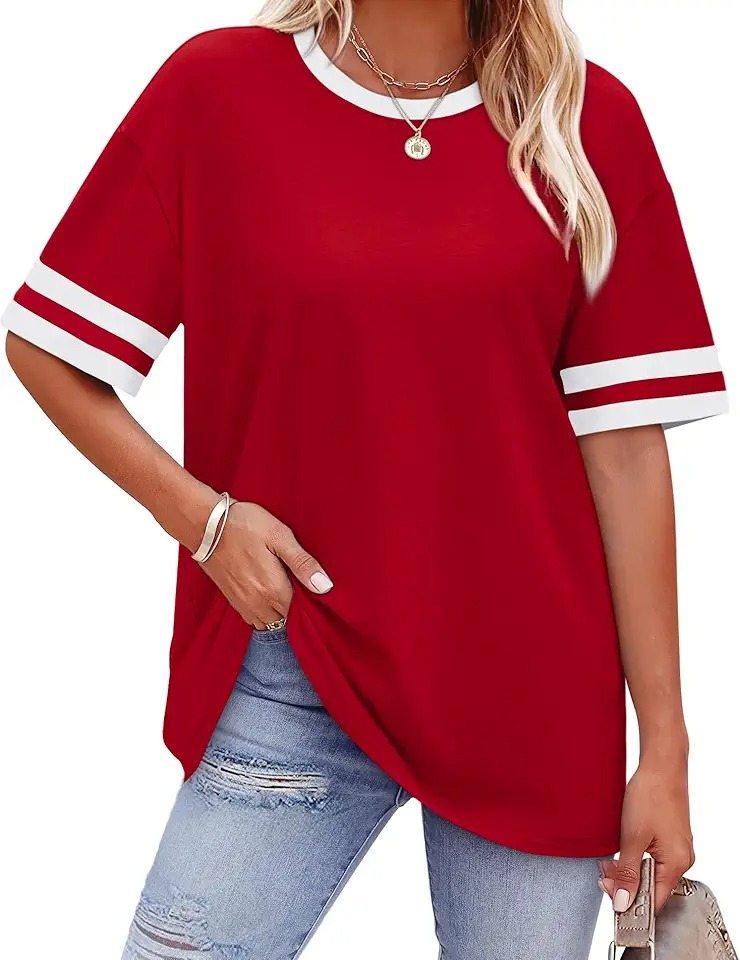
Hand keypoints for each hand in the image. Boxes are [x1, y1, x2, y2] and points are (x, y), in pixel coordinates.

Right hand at [197, 500, 332, 628]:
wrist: (205, 525)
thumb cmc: (244, 525)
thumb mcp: (280, 537)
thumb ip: (303, 564)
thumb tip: (325, 586)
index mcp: (274, 591)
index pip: (301, 613)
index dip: (311, 602)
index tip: (314, 588)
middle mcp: (258, 604)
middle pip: (286, 620)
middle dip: (295, 609)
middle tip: (299, 585)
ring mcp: (243, 605)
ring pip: (269, 622)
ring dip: (278, 612)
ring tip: (283, 589)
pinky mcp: (232, 600)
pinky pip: (253, 618)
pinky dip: (263, 612)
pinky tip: (266, 592)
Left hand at [599, 753, 693, 913]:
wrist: (661, 765)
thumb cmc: (651, 795)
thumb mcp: (633, 837)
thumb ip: (627, 872)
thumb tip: (622, 902)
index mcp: (676, 863)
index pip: (654, 900)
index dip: (629, 901)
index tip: (608, 894)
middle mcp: (681, 859)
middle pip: (652, 887)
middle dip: (625, 883)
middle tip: (603, 873)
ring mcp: (676, 847)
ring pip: (650, 871)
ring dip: (628, 869)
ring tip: (608, 860)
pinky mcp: (670, 837)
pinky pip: (652, 857)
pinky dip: (635, 856)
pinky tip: (621, 849)